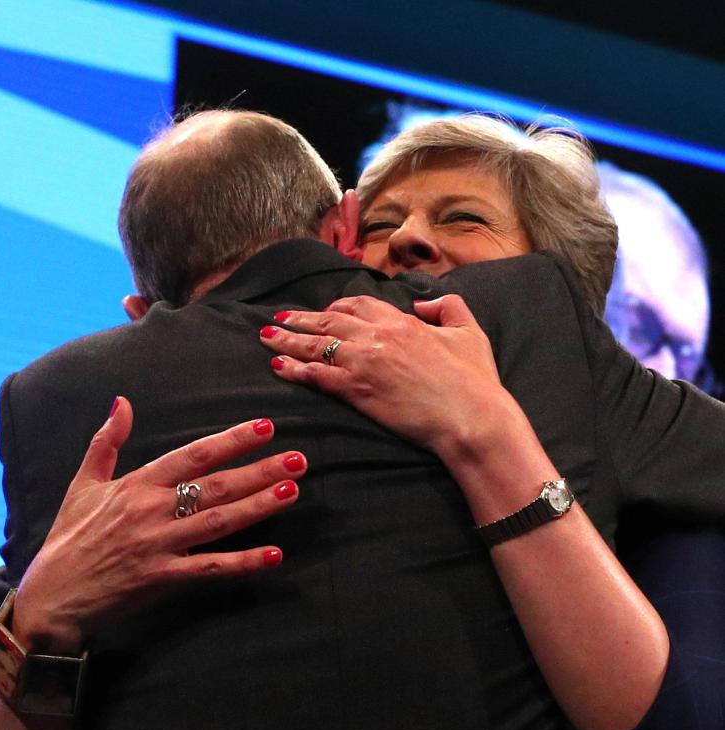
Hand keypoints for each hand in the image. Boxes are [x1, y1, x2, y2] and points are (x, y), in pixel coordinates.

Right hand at [13, 398, 306, 653]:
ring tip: (293, 491)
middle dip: (259, 470)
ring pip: (219, 522)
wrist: (52, 595)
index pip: (192, 455)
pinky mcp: (163, 578)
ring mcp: (159, 545)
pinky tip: (274, 555)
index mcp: (136, 485)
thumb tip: (121, 402)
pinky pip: (211, 568)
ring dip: (258, 506)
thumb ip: (106, 442)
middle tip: (298, 459)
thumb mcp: (84, 484)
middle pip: (214, 485)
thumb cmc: (70, 538)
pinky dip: (243, 563)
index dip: (231, 440)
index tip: (265, 427)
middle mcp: (151, 511)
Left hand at [259, 295, 513, 458]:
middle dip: (301, 320)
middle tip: (279, 319)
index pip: (359, 305)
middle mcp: (378, 336)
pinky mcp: (357, 390)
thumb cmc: (474, 380)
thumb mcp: (470, 332)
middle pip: (329, 322)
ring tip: (266, 338)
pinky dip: (295, 369)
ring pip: (316, 346)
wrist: (470, 416)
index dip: (336, 307)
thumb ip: (447, 307)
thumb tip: (423, 302)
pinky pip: (317, 375)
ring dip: (288, 340)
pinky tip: (279, 368)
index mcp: (402, 321)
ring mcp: (365, 362)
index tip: (322, 312)